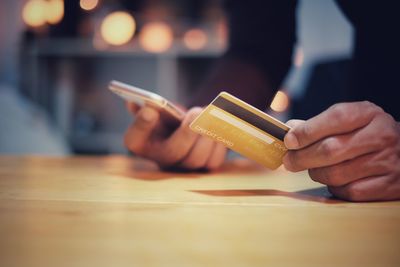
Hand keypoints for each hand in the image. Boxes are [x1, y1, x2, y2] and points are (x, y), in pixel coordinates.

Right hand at [124, 102, 226, 169]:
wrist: (185, 127)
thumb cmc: (167, 118)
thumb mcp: (156, 109)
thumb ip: (148, 106)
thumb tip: (143, 105)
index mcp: (140, 142)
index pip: (133, 139)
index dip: (141, 125)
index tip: (150, 110)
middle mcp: (159, 160)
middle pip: (172, 153)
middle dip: (187, 132)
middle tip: (196, 112)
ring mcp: (182, 168)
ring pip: (196, 159)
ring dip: (206, 136)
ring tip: (212, 116)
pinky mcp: (202, 169)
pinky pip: (213, 161)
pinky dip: (219, 143)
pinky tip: (220, 126)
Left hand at [282, 101, 399, 200]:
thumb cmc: (367, 135)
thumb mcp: (349, 121)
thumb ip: (319, 125)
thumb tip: (290, 130)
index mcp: (369, 114)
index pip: (335, 119)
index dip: (307, 131)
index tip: (289, 141)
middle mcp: (382, 135)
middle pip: (331, 149)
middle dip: (302, 158)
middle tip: (290, 162)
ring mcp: (388, 162)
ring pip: (336, 174)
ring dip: (317, 174)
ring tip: (314, 170)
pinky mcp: (389, 186)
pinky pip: (349, 191)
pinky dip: (335, 188)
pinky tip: (335, 181)